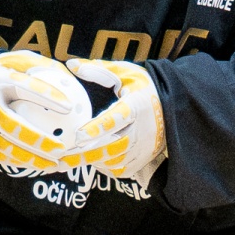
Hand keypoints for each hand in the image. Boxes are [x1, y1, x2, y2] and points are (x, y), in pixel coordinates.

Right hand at [0, 50, 92, 174]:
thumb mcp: (18, 61)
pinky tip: (42, 165)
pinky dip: (22, 162)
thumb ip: (42, 67)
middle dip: (36, 138)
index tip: (68, 106)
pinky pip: (1, 155)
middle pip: (10, 124)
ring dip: (31, 157)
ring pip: (5, 145)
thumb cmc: (1, 74)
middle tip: (61, 147)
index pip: (24, 87)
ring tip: (55, 163)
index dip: (46, 96)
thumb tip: (71, 77)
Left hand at [64, 58, 164, 196]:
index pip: (116, 119)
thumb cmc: (144, 88)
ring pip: (114, 160)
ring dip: (91, 161)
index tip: (78, 135)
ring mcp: (143, 148)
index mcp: (136, 106)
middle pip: (112, 147)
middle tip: (61, 159)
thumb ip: (98, 70)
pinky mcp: (142, 159)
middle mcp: (142, 130)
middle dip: (85, 155)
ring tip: (66, 161)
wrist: (173, 108)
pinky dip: (103, 167)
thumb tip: (72, 65)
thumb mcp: (124, 73)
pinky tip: (89, 161)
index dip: (97, 129)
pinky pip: (119, 169)